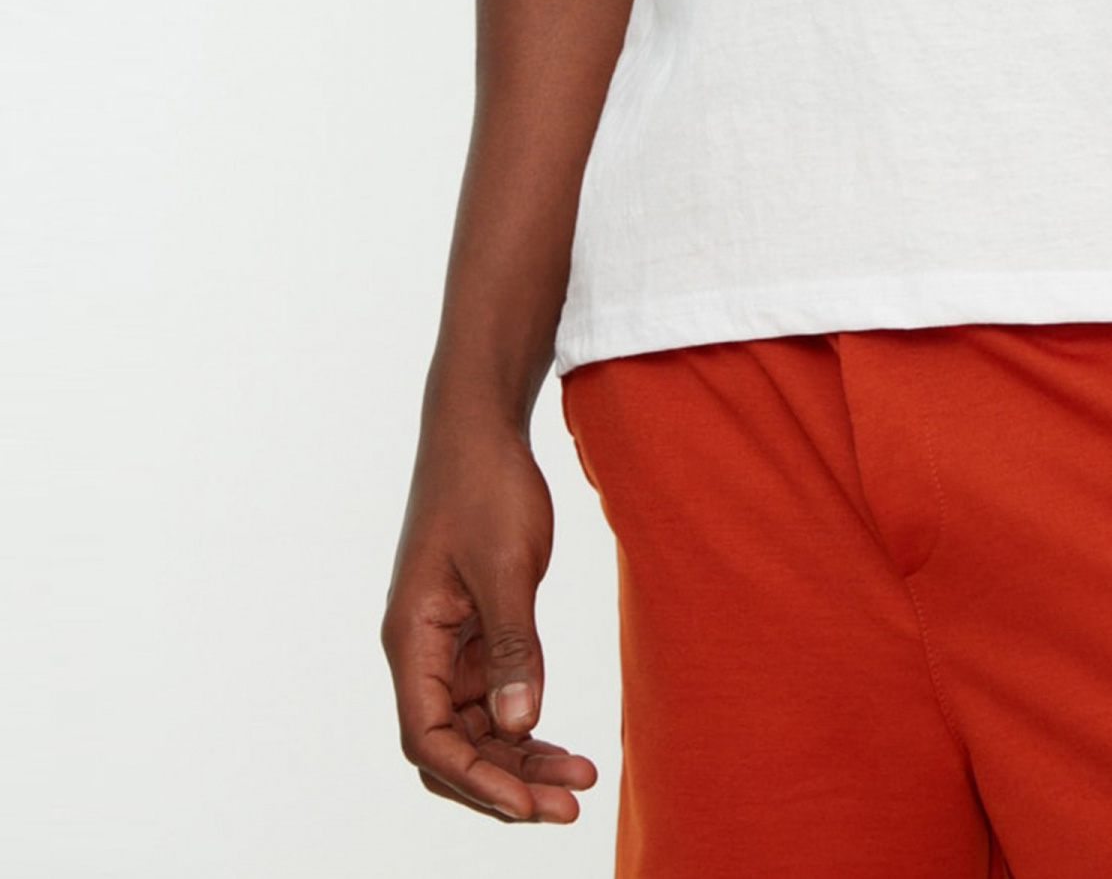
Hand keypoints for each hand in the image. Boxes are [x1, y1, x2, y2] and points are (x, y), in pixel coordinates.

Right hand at [382, 416, 598, 824]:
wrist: (481, 427)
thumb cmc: (484, 485)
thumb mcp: (506, 565)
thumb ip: (514, 646)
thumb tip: (522, 726)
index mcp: (411, 639)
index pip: (429, 738)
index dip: (476, 780)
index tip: (528, 804)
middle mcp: (421, 651)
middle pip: (453, 745)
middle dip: (506, 782)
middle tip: (570, 806)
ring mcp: (447, 643)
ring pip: (477, 727)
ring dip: (521, 758)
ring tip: (579, 781)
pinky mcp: (474, 629)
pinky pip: (494, 696)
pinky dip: (524, 722)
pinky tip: (561, 741)